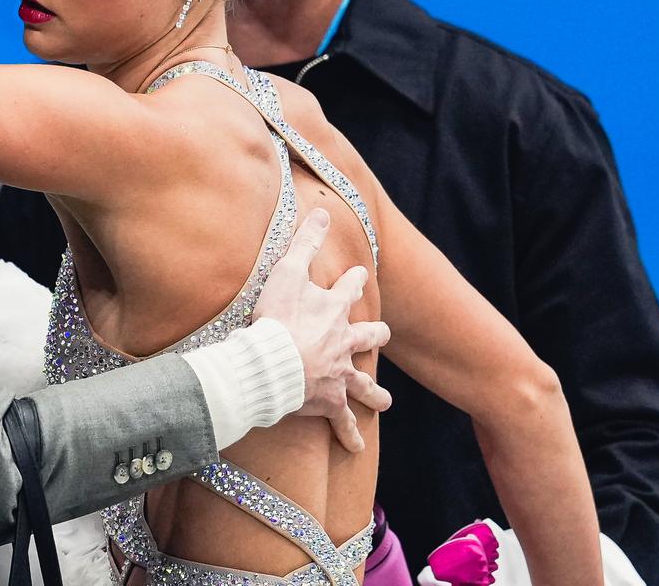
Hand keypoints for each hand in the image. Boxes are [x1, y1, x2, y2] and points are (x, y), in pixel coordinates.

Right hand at [253, 206, 392, 451]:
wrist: (273, 363)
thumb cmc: (277, 317)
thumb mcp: (288, 270)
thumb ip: (304, 241)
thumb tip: (322, 210)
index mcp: (334, 310)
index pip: (349, 289)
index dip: (353, 280)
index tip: (359, 275)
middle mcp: (344, 343)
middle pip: (367, 338)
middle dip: (374, 336)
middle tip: (382, 335)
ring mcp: (339, 374)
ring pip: (363, 385)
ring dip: (374, 393)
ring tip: (384, 402)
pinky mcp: (329, 402)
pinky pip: (343, 422)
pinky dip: (349, 435)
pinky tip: (357, 448)